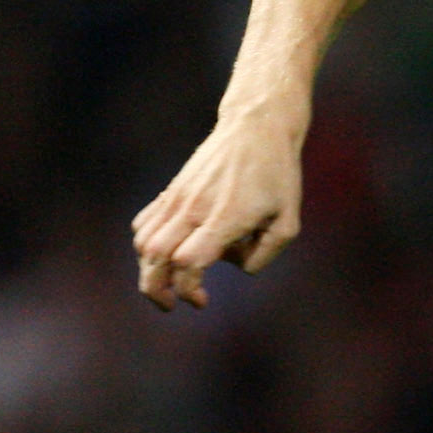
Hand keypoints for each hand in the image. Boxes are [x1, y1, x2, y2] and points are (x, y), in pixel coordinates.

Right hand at [132, 106, 306, 309]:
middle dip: (155, 289)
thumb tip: (239, 267)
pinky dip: (146, 245)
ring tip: (167, 284)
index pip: (188, 261)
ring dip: (148, 269)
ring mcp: (179, 197)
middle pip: (154, 257)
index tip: (202, 299)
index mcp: (225, 217)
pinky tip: (166, 254)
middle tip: (171, 305)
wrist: (256, 127)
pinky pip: (144, 223)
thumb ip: (266, 253)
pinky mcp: (172, 190)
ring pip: (143, 241)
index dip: (187, 288)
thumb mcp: (289, 220)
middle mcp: (194, 208)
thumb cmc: (278, 174)